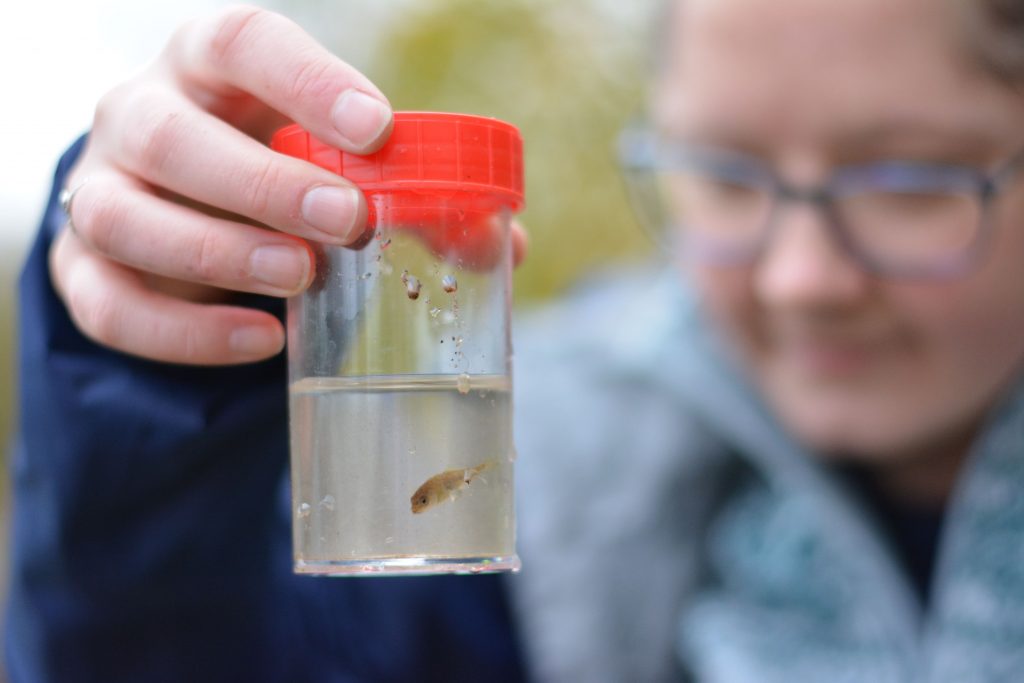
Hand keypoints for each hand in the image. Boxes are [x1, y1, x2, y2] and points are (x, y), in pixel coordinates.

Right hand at [51, 6, 526, 365]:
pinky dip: (186, 333)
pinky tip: (260, 342)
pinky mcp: (84, 273)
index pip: (241, 43)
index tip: (378, 129)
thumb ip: (414, 199)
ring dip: (217, 254)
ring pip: (123, 218)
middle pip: (169, 134)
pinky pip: (111, 306)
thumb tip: (500, 245)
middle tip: (343, 222)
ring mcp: (101, 195)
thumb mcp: (335, 169)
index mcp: (213, 71)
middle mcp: (140, 117)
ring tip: (300, 279)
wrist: (188, 225)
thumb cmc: (280, 180)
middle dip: (259, 181)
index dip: (306, 80)